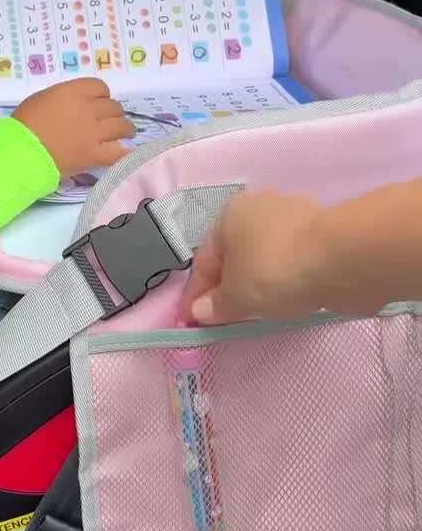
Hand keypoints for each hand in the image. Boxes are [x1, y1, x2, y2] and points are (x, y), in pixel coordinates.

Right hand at [14, 78, 133, 177]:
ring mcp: (94, 132)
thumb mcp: (42, 98)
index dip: (101, 95)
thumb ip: (63, 97)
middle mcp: (89, 108)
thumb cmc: (25, 124)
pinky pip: (119, 152)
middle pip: (113, 106)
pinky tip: (125, 151)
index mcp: (74, 91)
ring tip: (125, 133)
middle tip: (109, 120)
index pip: (100, 87)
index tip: (98, 102)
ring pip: (122, 126)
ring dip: (125, 128)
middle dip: (112, 112)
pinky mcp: (95, 154)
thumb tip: (74, 105)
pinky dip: (124, 151)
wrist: (21, 151)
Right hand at [179, 191, 328, 326]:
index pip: (203, 261)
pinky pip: (291, 265)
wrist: (341, 260)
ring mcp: (294, 220)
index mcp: (230, 215)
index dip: (194, 295)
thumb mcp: (237, 296)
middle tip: (221, 321)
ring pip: (264, 260)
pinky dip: (283, 283)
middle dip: (226, 288)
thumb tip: (200, 311)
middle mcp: (259, 209)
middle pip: (234, 257)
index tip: (189, 322)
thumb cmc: (274, 271)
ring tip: (254, 315)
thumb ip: (216, 306)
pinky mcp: (322, 238)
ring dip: (256, 285)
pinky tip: (285, 302)